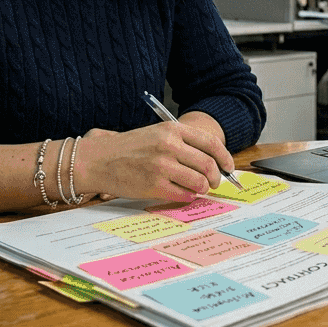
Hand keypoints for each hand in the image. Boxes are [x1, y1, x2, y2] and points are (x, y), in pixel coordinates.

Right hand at [75, 122, 234, 202]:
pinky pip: (183, 195)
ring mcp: (162, 166)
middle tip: (214, 182)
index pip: (211, 143)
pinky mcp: (154, 185)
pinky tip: (184, 194)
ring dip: (203, 188)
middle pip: (208, 165)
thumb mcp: (156, 133)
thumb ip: (182, 143)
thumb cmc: (128, 148)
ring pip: (199, 182)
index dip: (225, 158)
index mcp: (172, 130)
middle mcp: (169, 146)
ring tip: (198, 189)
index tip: (228, 167)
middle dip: (216, 177)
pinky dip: (188, 196)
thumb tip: (210, 159)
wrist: (99, 159)